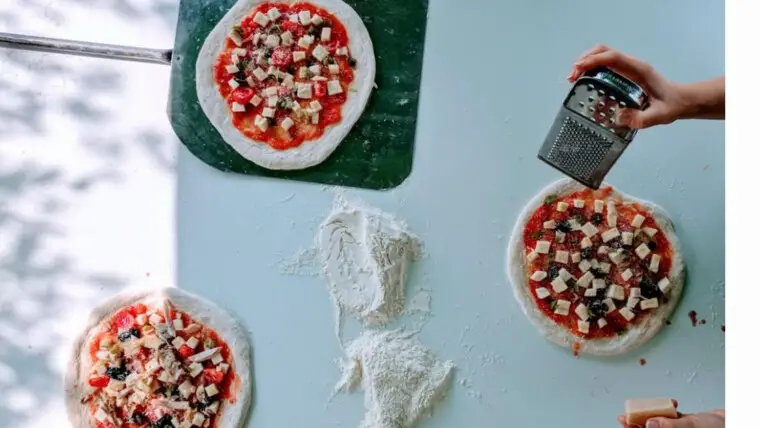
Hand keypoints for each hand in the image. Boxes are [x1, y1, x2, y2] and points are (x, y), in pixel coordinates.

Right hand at [567, 44, 689, 128]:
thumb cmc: (670, 106)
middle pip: (603, 51)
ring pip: (602, 55)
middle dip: (585, 60)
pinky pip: (604, 65)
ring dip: (585, 64)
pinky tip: (584, 83)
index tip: (578, 70)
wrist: (680, 101)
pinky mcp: (624, 74)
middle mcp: (631, 65)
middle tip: (572, 77)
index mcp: (638, 70)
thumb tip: (618, 117)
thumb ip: (640, 118)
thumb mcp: (658, 116)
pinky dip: (591, 70)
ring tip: (573, 80)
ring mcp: (627, 68)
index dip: (593, 60)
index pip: (613, 57)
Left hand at [617, 403, 724, 427]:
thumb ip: (670, 425)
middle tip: (623, 415)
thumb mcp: (691, 425)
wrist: (729, 423)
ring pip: (655, 422)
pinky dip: (666, 409)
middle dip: (637, 422)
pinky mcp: (679, 424)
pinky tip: (673, 403)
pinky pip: (667, 417)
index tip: (622, 420)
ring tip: (651, 407)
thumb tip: (649, 424)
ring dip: (651, 413)